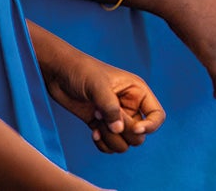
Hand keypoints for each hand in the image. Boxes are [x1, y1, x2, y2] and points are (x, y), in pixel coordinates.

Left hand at [41, 50, 165, 153]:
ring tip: (96, 124)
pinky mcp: (100, 125)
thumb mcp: (98, 86)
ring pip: (124, 143)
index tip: (134, 128)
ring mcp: (114, 118)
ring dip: (111, 140)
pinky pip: (110, 145)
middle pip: (139, 134)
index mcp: (137, 93)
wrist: (59, 73)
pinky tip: (93, 132)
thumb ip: (110, 108)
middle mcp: (129, 107)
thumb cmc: (82, 71)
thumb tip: (119, 130)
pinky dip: (103, 144)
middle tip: (104, 118)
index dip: (150, 126)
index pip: (156, 115)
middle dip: (123, 132)